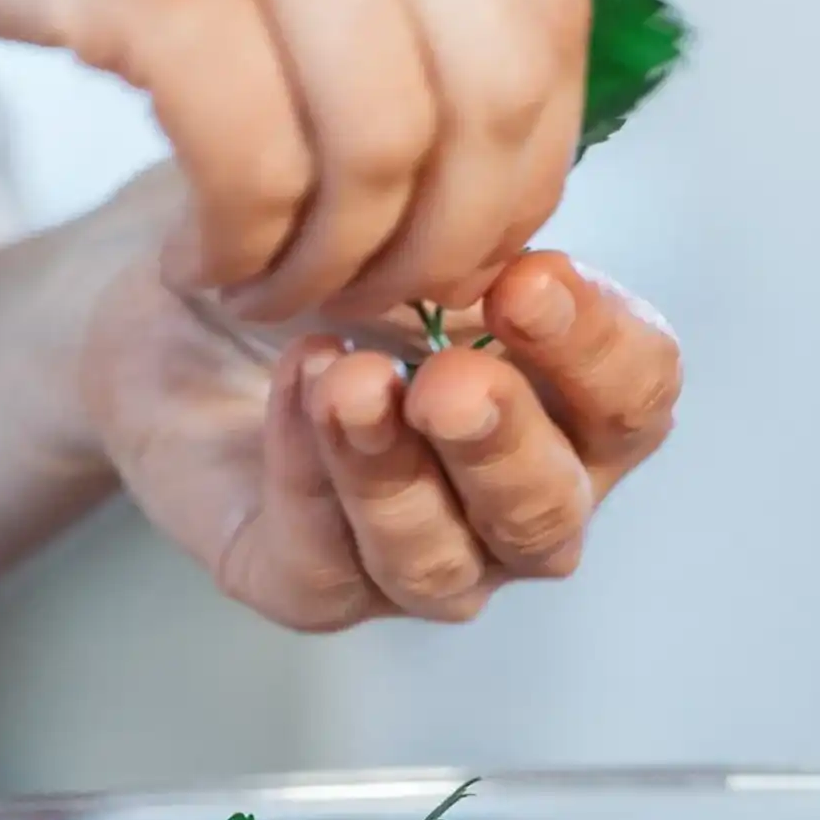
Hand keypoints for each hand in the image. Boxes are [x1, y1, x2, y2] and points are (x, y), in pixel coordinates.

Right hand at [0, 0, 584, 318]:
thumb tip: (461, 62)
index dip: (519, 162)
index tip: (454, 240)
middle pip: (493, 86)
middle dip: (448, 238)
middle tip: (374, 299)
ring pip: (387, 148)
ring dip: (335, 265)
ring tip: (267, 286)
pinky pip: (261, 173)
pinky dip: (244, 254)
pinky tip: (202, 261)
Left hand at [83, 177, 682, 630]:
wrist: (184, 296)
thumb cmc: (332, 264)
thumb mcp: (420, 230)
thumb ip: (481, 252)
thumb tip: (505, 259)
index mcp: (574, 415)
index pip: (635, 401)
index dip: (596, 351)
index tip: (530, 279)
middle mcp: (514, 505)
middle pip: (548, 512)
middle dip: (501, 445)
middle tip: (451, 378)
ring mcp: (421, 561)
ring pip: (437, 563)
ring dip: (394, 474)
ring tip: (349, 385)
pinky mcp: (314, 588)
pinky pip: (324, 562)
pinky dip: (307, 474)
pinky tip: (297, 387)